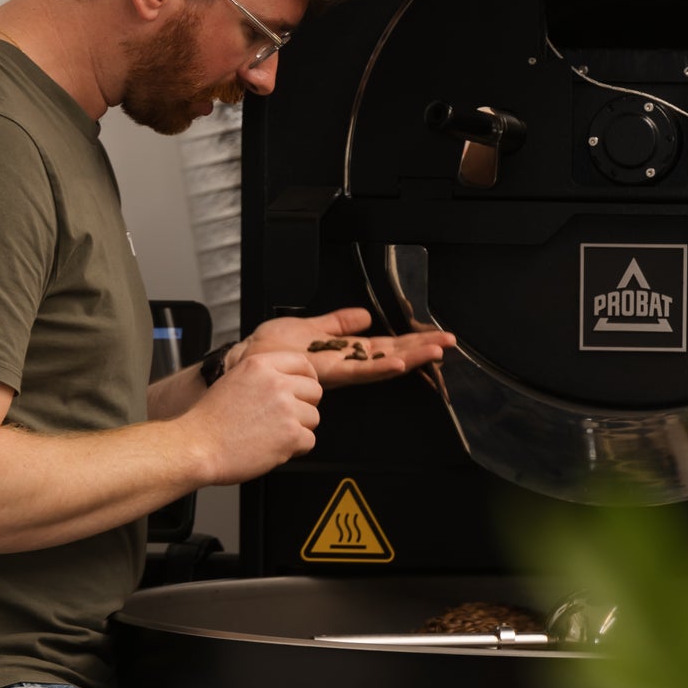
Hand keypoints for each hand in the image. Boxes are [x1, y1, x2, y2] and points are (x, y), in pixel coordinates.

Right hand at [188, 348, 321, 483]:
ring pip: (313, 418)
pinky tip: (272, 447)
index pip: (303, 363)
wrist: (196, 447)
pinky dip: (295, 449)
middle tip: (284, 419)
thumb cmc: (209, 421)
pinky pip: (309, 441)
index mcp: (261, 365)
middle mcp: (276, 383)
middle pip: (315, 391)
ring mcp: (286, 409)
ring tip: (271, 435)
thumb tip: (288, 382)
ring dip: (298, 429)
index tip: (305, 389)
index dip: (308, 379)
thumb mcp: (234, 380)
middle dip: (304, 406)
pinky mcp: (291, 435)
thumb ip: (263, 377)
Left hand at [231, 307, 455, 388]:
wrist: (239, 363)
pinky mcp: (324, 372)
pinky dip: (379, 367)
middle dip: (420, 349)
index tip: (435, 337)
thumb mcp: (306, 327)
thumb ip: (336, 323)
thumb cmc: (264, 351)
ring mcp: (335, 369)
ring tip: (433, 351)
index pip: (384, 346)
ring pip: (380, 363)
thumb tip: (362, 315)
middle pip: (390, 355)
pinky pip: (357, 370)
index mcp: (341, 351)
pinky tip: (397, 362)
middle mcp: (342, 363)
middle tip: (449, 343)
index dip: (411, 341)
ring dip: (410, 357)